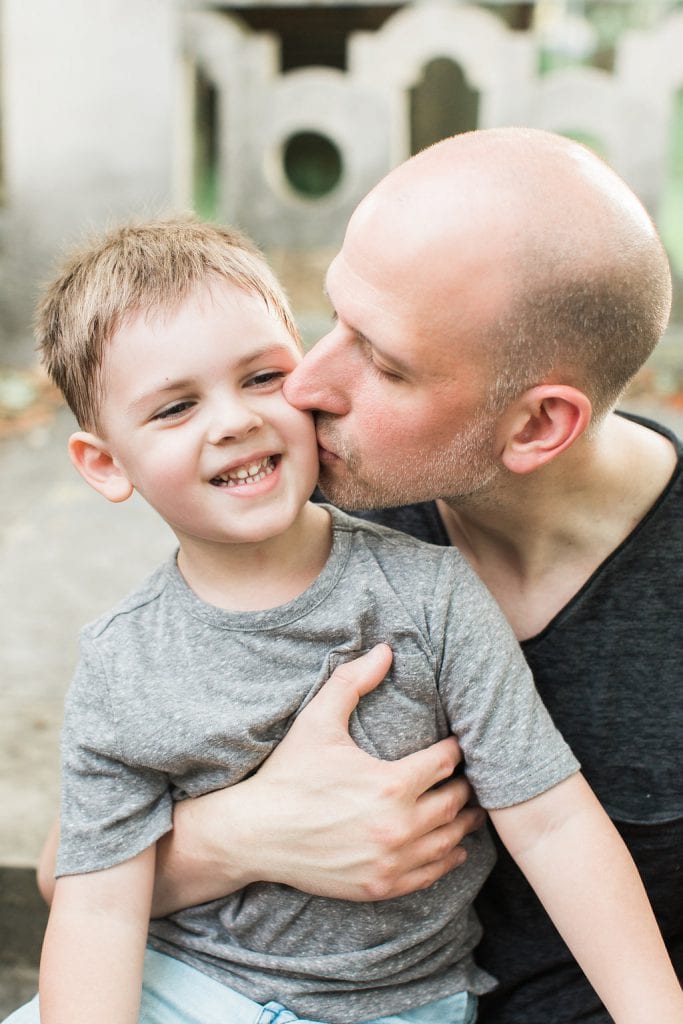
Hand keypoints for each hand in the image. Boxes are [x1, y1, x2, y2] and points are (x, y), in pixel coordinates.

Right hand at [242, 643, 483, 899]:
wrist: (255, 834)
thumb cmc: (288, 773)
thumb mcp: (318, 721)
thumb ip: (353, 682)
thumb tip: (385, 649)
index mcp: (390, 784)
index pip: (443, 763)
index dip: (453, 750)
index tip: (455, 743)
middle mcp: (398, 826)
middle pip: (453, 802)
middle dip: (463, 786)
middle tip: (466, 776)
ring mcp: (391, 861)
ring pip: (448, 840)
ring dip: (462, 823)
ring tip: (470, 810)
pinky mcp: (380, 886)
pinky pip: (429, 874)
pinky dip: (446, 860)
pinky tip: (452, 849)